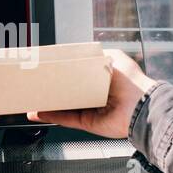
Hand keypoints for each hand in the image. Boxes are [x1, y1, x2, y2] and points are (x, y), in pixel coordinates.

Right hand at [28, 49, 156, 138]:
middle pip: (67, 92)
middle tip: (35, 84)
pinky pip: (66, 119)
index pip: (76, 75)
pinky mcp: (87, 123)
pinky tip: (38, 112)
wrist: (140, 105)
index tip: (46, 69)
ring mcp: (90, 110)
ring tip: (31, 99)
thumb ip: (98, 53)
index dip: (61, 72)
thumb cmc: (132, 81)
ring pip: (63, 107)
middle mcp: (94, 95)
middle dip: (51, 89)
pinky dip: (51, 116)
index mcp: (100, 79)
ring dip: (46, 105)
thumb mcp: (114, 57)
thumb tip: (84, 49)